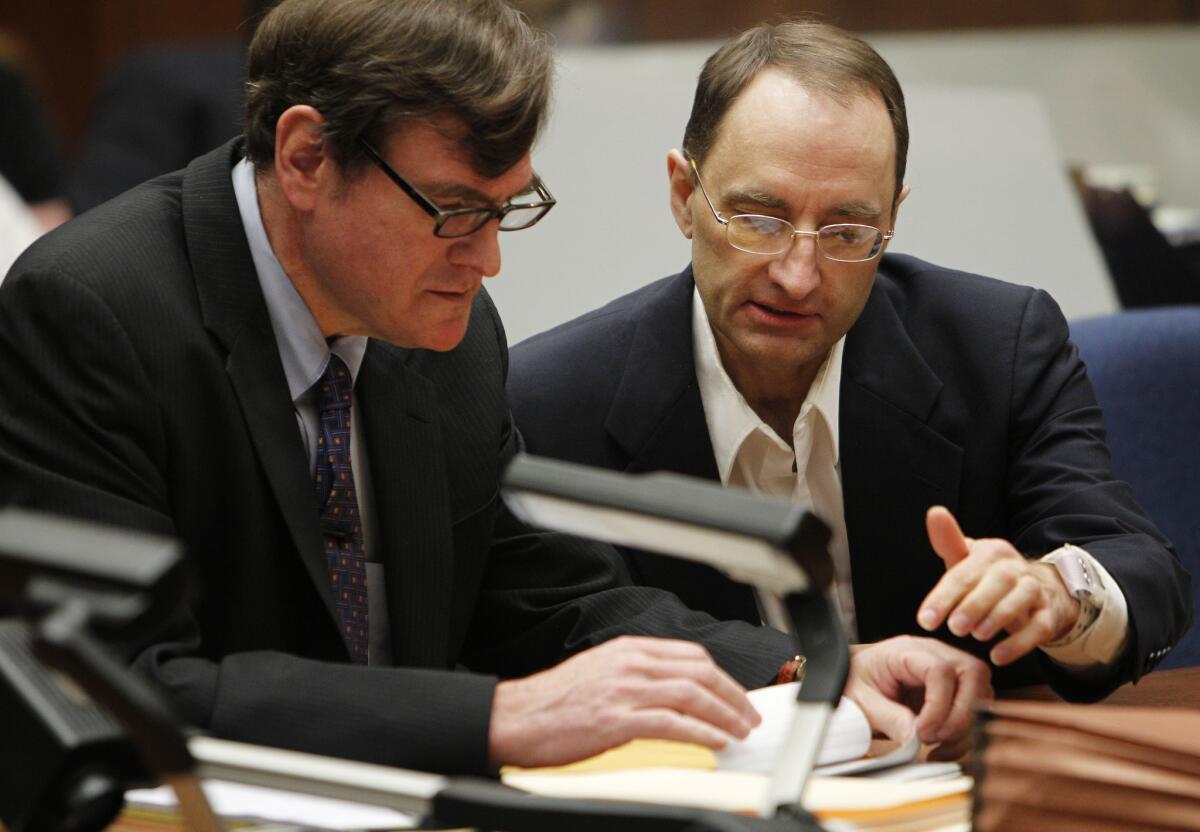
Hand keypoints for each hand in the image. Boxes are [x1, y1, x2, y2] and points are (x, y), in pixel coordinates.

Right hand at [488, 636, 760, 767]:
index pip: (690, 655)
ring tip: (739, 732)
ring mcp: (624, 691)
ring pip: (692, 695)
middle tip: (749, 716)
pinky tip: (715, 742)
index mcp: (628, 650)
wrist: (517, 717)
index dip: (722, 676)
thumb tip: (676, 692)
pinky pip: (672, 723)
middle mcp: (630, 664)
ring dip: (724, 715)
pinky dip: (701, 733)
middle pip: (699, 672)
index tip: (737, 694)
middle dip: (733, 695)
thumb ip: (638, 675)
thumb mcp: (601, 672)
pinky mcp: (617, 720)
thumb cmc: (555, 701)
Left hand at [845, 635, 992, 760]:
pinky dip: (964, 735)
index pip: (940, 669)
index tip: (922, 732)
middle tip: (934, 739)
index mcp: (907, 650)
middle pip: (973, 674)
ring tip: (936, 748)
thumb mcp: (861, 701)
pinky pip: (976, 710)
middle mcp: (935, 653)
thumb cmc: (856, 683)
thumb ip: (887, 717)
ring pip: (982, 693)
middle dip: (961, 715)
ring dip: (964, 728)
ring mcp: (950, 669)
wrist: (852, 680)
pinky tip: (941, 750)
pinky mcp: (956, 690)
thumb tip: (913, 737)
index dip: (938, 705)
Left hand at [918, 506, 1080, 665]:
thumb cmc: (988, 578)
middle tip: (954, 628)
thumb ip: (948, 542)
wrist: (1038, 591)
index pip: (965, 572)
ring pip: (1022, 599)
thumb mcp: (966, 562)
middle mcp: (1015, 567)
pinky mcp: (1049, 614)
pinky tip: (998, 656)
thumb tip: (934, 512)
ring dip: (998, 618)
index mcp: (991, 551)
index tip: (925, 621)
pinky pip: (1039, 627)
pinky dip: (1019, 643)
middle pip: (997, 581)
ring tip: (976, 636)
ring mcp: (1036, 589)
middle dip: (974, 605)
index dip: (943, 597)